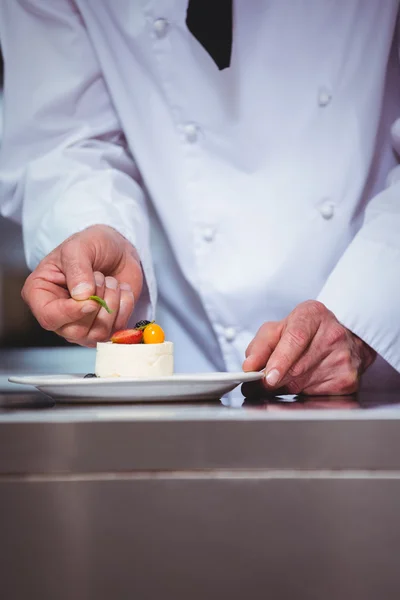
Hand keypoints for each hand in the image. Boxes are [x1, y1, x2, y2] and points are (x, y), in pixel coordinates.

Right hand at [22, 225, 142, 346]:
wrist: (117, 250)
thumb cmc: (92, 246)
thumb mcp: (78, 247)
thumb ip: (77, 269)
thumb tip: (82, 296)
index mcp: (40, 294)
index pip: (49, 318)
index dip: (71, 313)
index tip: (91, 300)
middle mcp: (59, 316)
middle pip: (76, 331)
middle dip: (95, 303)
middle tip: (99, 276)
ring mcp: (83, 326)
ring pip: (99, 334)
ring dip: (111, 302)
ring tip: (109, 281)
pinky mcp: (105, 328)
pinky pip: (118, 329)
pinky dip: (125, 306)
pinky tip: (120, 290)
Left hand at [243, 300, 375, 394]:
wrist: (346, 338)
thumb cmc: (308, 331)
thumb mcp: (280, 328)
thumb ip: (260, 345)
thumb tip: (249, 367)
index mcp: (313, 315)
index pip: (295, 339)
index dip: (280, 360)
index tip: (267, 376)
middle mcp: (332, 335)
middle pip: (297, 367)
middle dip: (275, 378)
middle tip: (263, 381)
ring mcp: (343, 358)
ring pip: (303, 384)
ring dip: (289, 385)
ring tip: (291, 374)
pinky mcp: (348, 380)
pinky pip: (315, 394)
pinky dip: (304, 392)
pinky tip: (308, 379)